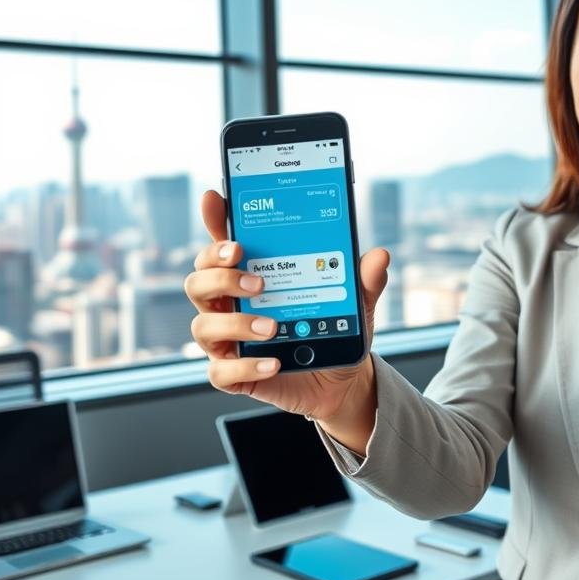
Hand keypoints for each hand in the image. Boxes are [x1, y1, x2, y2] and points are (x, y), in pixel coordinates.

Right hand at [183, 189, 389, 425]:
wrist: (341, 379)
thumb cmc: (334, 329)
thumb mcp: (355, 301)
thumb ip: (363, 278)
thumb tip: (379, 256)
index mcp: (252, 275)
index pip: (223, 245)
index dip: (215, 220)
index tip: (216, 200)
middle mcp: (230, 305)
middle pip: (199, 280)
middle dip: (220, 274)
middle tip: (257, 278)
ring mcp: (228, 340)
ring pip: (203, 325)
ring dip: (236, 323)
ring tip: (272, 327)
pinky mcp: (234, 375)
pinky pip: (221, 372)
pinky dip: (246, 366)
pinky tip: (273, 362)